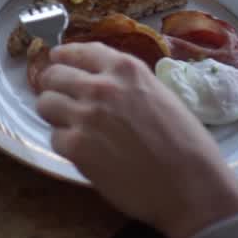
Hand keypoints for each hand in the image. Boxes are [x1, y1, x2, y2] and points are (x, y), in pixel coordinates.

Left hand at [36, 42, 237, 237]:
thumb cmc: (187, 145)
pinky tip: (84, 153)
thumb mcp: (160, 94)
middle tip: (61, 99)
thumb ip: (127, 84)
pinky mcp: (76, 146)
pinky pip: (53, 137)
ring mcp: (85, 115)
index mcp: (126, 69)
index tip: (57, 60)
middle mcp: (101, 86)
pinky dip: (65, 145)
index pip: (79, 51)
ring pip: (45, 103)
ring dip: (54, 114)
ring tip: (70, 126)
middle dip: (54, 86)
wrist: (192, 186)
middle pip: (54, 75)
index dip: (64, 57)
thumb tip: (101, 82)